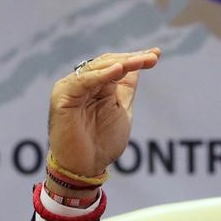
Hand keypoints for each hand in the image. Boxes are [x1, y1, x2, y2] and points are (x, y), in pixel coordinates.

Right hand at [48, 48, 160, 175]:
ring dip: (122, 63)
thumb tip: (137, 67)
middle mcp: (83, 83)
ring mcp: (72, 88)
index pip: (116, 64)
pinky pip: (85, 81)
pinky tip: (119, 70)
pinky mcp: (63, 96)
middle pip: (109, 63)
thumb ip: (126, 89)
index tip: (156, 54)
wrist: (85, 167)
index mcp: (96, 86)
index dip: (136, 59)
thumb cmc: (102, 143)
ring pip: (98, 68)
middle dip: (132, 59)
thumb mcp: (121, 110)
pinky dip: (102, 75)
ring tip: (141, 61)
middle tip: (153, 58)